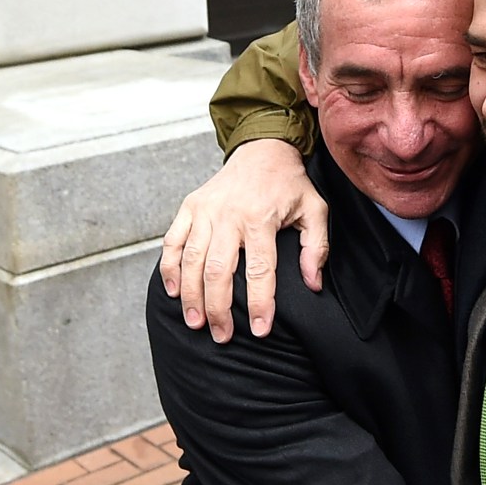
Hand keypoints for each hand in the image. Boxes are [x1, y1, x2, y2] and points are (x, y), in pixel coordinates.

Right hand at [160, 139, 329, 342]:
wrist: (263, 148)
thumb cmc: (290, 184)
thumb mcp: (315, 210)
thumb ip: (316, 247)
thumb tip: (313, 284)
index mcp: (262, 218)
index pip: (260, 270)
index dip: (259, 303)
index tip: (259, 330)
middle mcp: (229, 215)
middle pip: (219, 271)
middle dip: (218, 308)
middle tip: (222, 335)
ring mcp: (205, 210)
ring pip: (191, 260)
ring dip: (191, 295)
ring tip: (196, 323)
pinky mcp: (189, 206)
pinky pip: (172, 241)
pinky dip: (169, 268)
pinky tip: (173, 292)